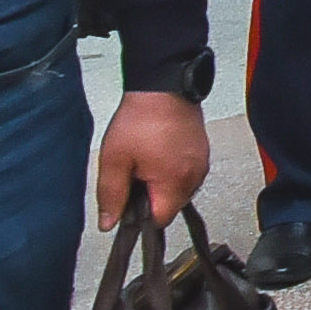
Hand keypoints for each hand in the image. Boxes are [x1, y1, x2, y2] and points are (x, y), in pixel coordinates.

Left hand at [92, 91, 209, 226]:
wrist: (164, 86)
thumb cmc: (142, 118)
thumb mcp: (114, 160)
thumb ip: (111, 195)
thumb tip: (109, 223)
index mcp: (175, 182)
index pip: (159, 220)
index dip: (139, 215)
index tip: (128, 200)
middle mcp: (194, 177)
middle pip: (169, 206)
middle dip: (149, 197)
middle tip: (133, 173)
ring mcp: (201, 164)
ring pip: (177, 190)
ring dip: (160, 183)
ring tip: (145, 159)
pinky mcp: (201, 153)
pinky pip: (184, 174)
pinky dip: (170, 170)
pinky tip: (157, 153)